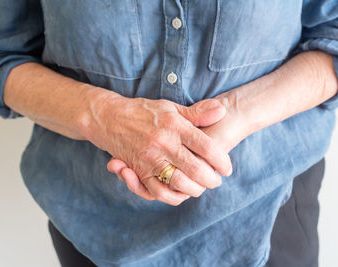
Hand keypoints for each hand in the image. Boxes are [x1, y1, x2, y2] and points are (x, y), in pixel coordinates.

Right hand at [82, 91, 232, 205]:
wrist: (110, 118)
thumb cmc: (145, 112)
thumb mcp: (171, 108)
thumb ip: (197, 113)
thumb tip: (222, 111)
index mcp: (175, 126)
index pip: (207, 147)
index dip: (222, 161)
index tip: (227, 168)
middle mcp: (163, 143)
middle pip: (196, 169)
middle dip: (211, 180)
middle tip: (216, 181)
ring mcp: (150, 158)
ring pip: (179, 183)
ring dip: (195, 190)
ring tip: (201, 187)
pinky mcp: (138, 170)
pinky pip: (158, 191)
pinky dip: (173, 197)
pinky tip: (181, 194)